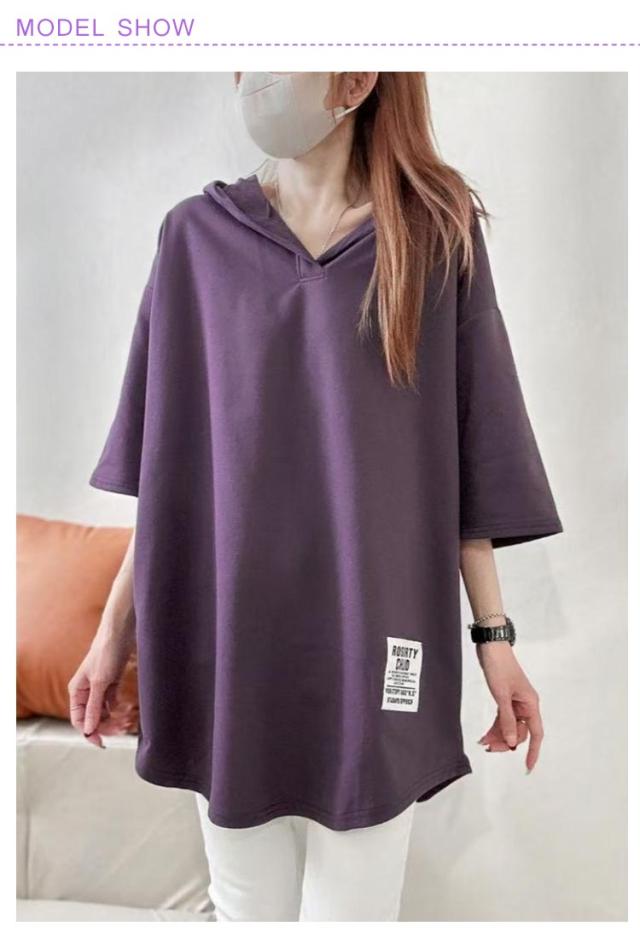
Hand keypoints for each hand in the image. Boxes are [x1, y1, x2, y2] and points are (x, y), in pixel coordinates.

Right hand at [68, 627, 134, 748]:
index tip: (102, 743)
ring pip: (104, 711)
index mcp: (77, 691)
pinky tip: (128, 712)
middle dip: (106, 726)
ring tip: (128, 722)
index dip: (89, 732)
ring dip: (114, 719)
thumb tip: (88, 729)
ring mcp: (100, 687)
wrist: (121, 632)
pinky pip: (113, 702)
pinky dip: (119, 709)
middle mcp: (86, 691)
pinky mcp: (112, 682)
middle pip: (92, 718)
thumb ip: (94, 706)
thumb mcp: (99, 682)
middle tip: (122, 729)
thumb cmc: (106, 652)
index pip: (78, 720)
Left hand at [475, 641, 542, 772]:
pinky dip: (495, 727)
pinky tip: (485, 735)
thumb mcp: (501, 695)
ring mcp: (516, 703)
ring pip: (510, 727)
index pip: (536, 734)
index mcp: (531, 704)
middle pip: (520, 732)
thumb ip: (506, 719)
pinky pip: (503, 718)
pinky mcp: (505, 699)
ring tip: (483, 743)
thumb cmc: (499, 667)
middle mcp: (526, 705)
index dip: (533, 752)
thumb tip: (511, 742)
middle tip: (488, 748)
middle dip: (506, 742)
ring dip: (498, 736)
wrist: (491, 647)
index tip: (528, 768)